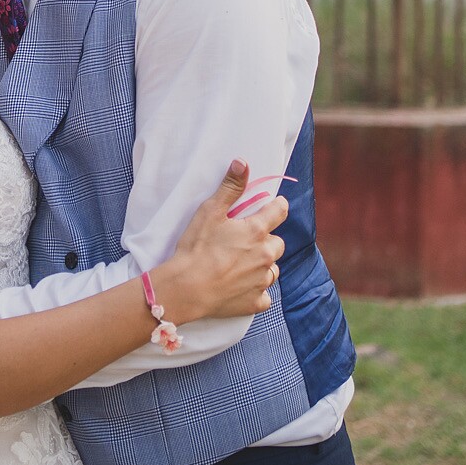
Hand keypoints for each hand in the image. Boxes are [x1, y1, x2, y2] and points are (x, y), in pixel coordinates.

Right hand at [154, 160, 289, 324]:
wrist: (186, 288)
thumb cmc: (197, 247)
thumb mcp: (210, 211)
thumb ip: (230, 187)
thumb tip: (243, 162)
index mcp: (257, 231)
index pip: (279, 212)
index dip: (277, 206)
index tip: (273, 205)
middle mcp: (265, 255)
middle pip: (278, 243)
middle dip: (267, 239)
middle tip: (247, 240)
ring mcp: (261, 280)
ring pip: (272, 269)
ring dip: (263, 264)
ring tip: (242, 264)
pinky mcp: (255, 302)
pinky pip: (265, 295)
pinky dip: (257, 290)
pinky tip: (242, 286)